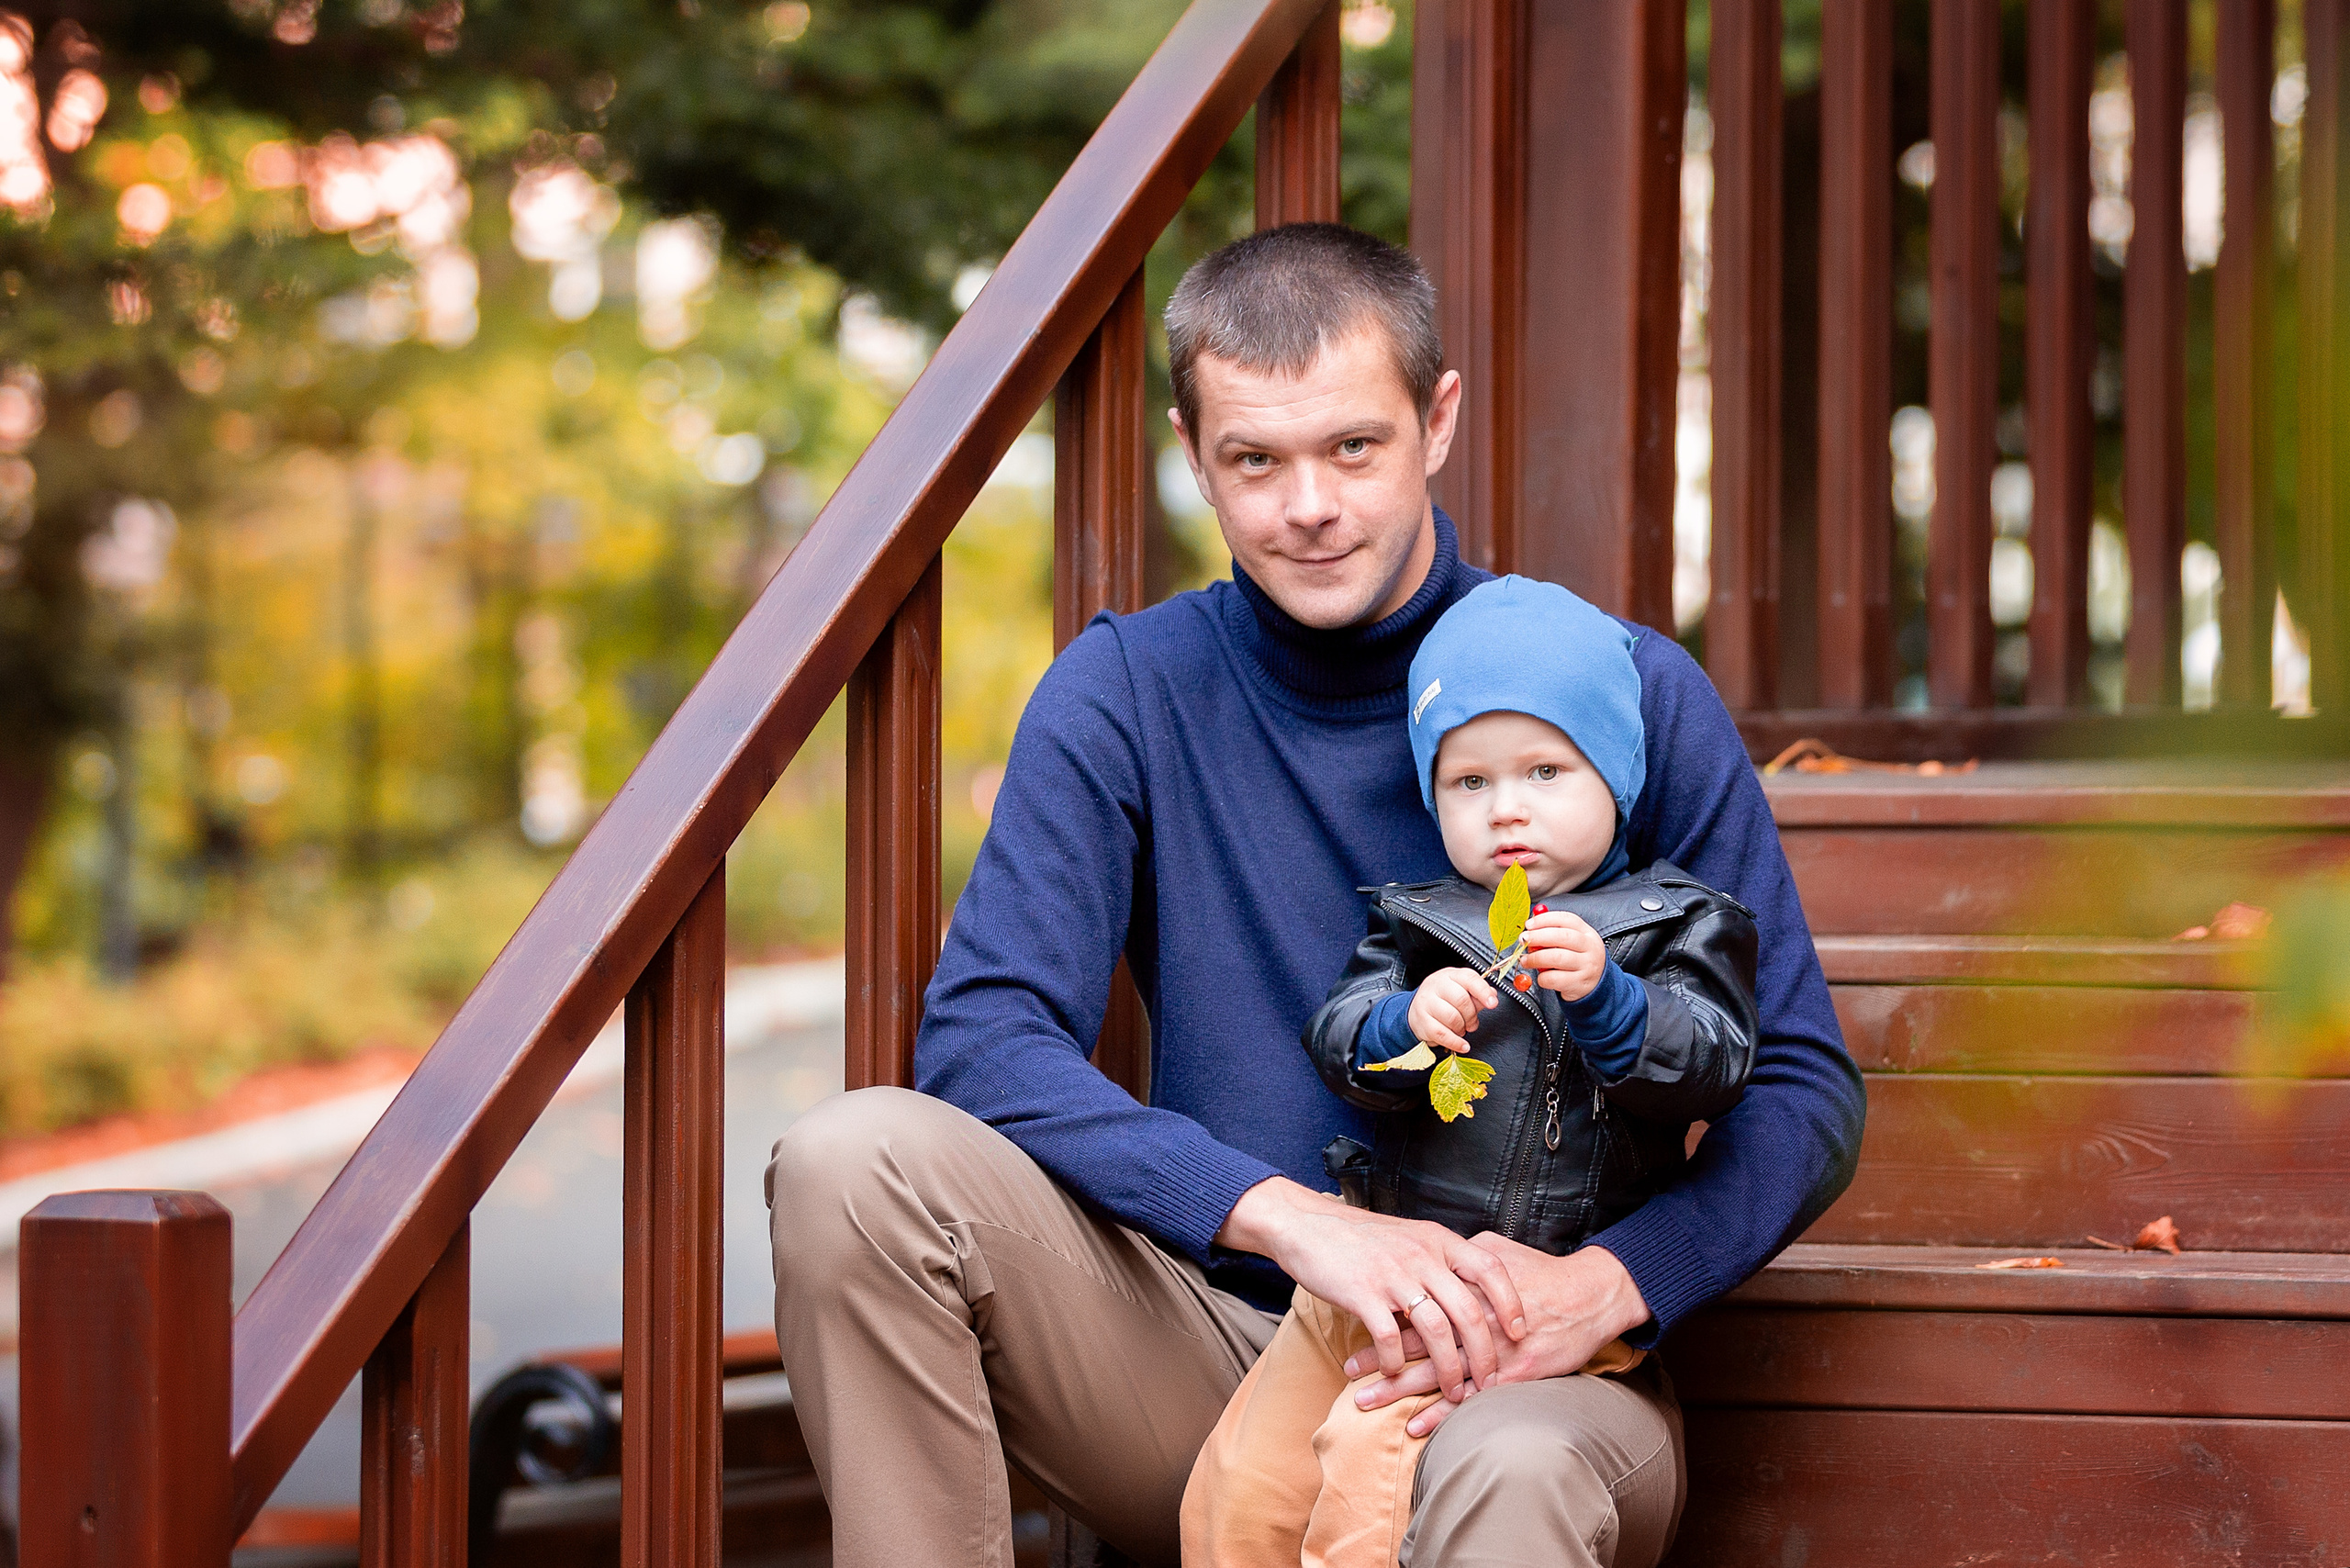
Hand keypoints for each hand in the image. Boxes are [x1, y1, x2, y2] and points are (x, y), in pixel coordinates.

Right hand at [1215, 1178, 1526, 1400]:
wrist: (1307, 1226)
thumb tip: (1471, 1286)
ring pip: (1436, 1330)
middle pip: (1468, 1309)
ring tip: (1453, 1392)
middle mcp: (1421, 1255)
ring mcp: (1392, 1274)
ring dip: (1447, 1368)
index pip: (1490, 1268)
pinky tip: (1395, 1373)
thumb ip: (1439, 1257)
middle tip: (1490, 1381)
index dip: (1511, 1301)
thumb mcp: (1409, 1236)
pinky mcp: (1362, 1293)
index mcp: (1437, 1240)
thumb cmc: (1359, 1237)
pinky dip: (1396, 1362)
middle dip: (1484, 1353)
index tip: (1520, 1331)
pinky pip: (1389, 1337)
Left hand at [1343, 1238, 1649, 1436]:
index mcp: (1465, 1286)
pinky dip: (1441, 1415)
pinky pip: (1470, 1399)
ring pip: (1435, 1373)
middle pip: (1415, 1340)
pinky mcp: (1514, 1374)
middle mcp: (1472, 1318)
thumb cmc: (1542, 1271)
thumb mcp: (1496, 1250)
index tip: (1355, 1323)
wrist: (1590, 1294)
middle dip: (1379, 1358)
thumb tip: (1431, 1256)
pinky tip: (1414, 1427)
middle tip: (1348, 1372)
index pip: (1413, 1303)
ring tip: (1364, 1402)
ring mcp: (1492, 1349)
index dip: (1381, 1315)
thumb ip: (1460, 1257)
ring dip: (1397, 1390)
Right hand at [1408, 966, 1498, 1054]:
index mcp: (1450, 975)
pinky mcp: (1422, 1021)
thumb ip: (1477, 994)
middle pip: (1461, 1000)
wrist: (1416, 1011)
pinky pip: (1442, 1034)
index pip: (1469, 979)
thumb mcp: (1460, 991)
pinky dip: (1456, 1042)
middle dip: (1471, 1016)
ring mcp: (1426, 1002)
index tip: (1493, 1004)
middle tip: (1472, 1023)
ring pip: (1452, 1017)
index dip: (1483, 992)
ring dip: (1462, 1028)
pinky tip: (1462, 1045)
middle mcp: (1436, 985)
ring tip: (1461, 1029)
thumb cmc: (1442, 1000)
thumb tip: (1492, 996)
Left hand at [1522, 909, 1605, 1001]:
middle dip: (1538, 937)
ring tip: (1526, 960)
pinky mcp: (1579, 983)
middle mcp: (1589, 948)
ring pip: (1557, 958)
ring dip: (1536, 958)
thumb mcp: (1572, 942)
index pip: (1566, 919)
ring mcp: (1586, 966)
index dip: (1545, 919)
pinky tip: (1541, 976)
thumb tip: (1530, 927)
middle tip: (1523, 940)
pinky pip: (1555, 979)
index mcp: (1586, 933)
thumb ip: (1553, 932)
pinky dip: (1542, 977)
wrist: (1595, 984)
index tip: (1529, 925)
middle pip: (1562, 936)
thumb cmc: (1577, 959)